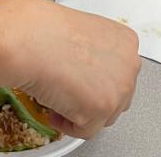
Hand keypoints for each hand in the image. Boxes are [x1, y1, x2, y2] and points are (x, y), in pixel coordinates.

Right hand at [9, 0, 140, 138]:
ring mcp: (119, 88)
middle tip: (69, 91)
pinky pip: (85, 130)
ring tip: (58, 96)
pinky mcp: (102, 109)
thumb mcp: (82, 33)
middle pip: (117, 97)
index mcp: (126, 41)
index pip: (120, 73)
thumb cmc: (45, 30)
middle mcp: (130, 64)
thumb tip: (92, 72)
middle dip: (91, 98)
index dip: (97, 79)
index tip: (82, 79)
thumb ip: (97, 54)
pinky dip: (67, 124)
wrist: (30, 40)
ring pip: (103, 116)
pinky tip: (54, 107)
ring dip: (81, 111)